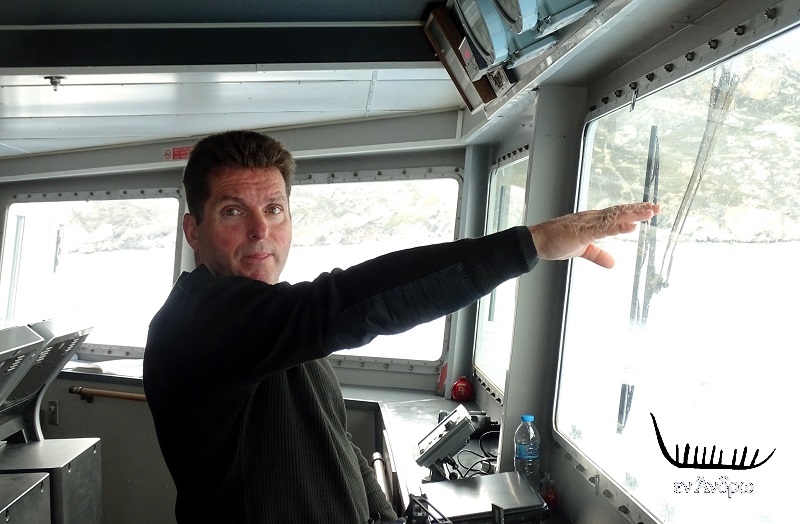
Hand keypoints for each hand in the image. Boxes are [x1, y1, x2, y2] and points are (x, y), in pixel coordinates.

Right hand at [528, 202, 659, 267]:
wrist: (537, 242)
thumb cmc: (555, 242)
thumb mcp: (582, 251)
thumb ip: (598, 255)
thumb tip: (613, 263)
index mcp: (592, 222)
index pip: (616, 214)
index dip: (632, 212)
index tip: (648, 210)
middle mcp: (591, 218)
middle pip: (619, 212)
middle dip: (638, 210)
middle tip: (657, 208)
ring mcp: (587, 224)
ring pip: (614, 218)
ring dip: (632, 215)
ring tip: (648, 213)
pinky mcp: (582, 233)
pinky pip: (603, 229)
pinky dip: (617, 227)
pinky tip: (630, 226)